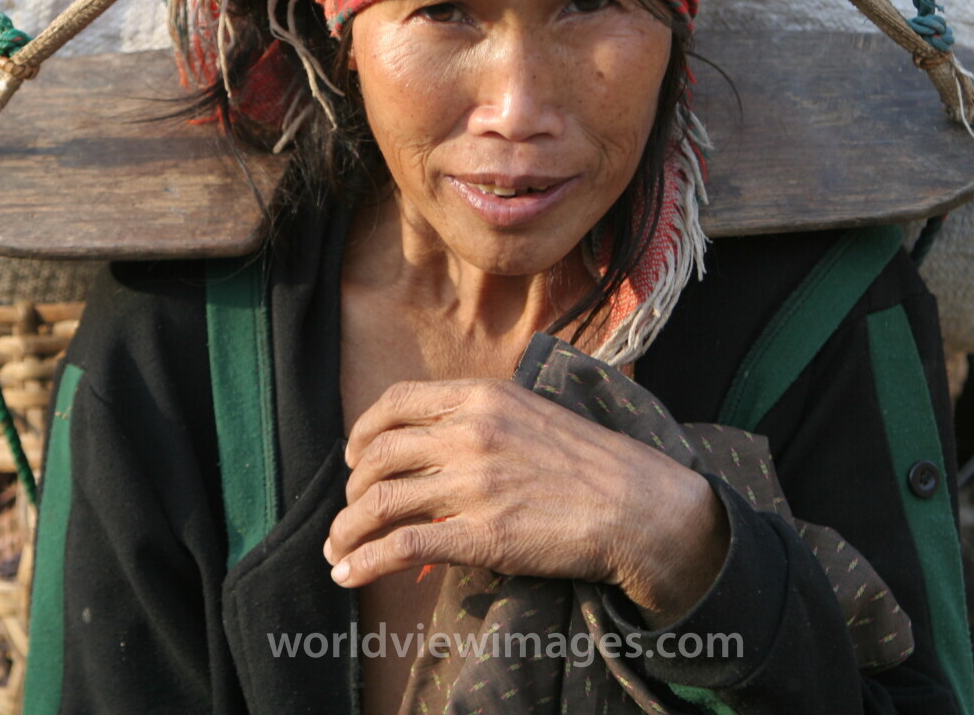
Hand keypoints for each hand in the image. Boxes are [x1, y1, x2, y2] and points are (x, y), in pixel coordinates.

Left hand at [324, 377, 729, 624]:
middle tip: (352, 508)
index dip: (363, 430)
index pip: (397, 402)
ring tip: (337, 548)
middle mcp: (470, 434)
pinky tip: (348, 574)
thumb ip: (484, 417)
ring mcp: (473, 485)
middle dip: (353, 487)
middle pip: (380, 454)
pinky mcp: (480, 534)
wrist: (636, 505)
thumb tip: (438, 438)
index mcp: (483, 398)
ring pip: (380, 500)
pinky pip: (401, 546)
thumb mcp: (534, 413)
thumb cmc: (591, 463)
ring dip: (347, 528)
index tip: (355, 455)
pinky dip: (364, 560)